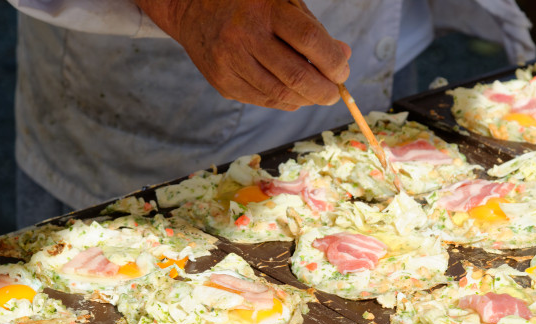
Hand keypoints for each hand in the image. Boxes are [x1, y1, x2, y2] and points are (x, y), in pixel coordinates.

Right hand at [137, 0, 350, 109]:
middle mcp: (244, 35)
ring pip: (280, 94)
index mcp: (263, 8)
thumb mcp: (282, 3)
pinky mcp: (222, 82)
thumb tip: (343, 56)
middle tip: (334, 93)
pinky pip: (263, 101)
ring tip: (317, 94)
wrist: (192, 9)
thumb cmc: (249, 5)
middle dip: (324, 90)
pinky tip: (294, 95)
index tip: (342, 72)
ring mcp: (230, 61)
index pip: (309, 39)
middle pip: (296, 75)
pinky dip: (286, 102)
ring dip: (306, 99)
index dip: (332, 61)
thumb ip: (313, 29)